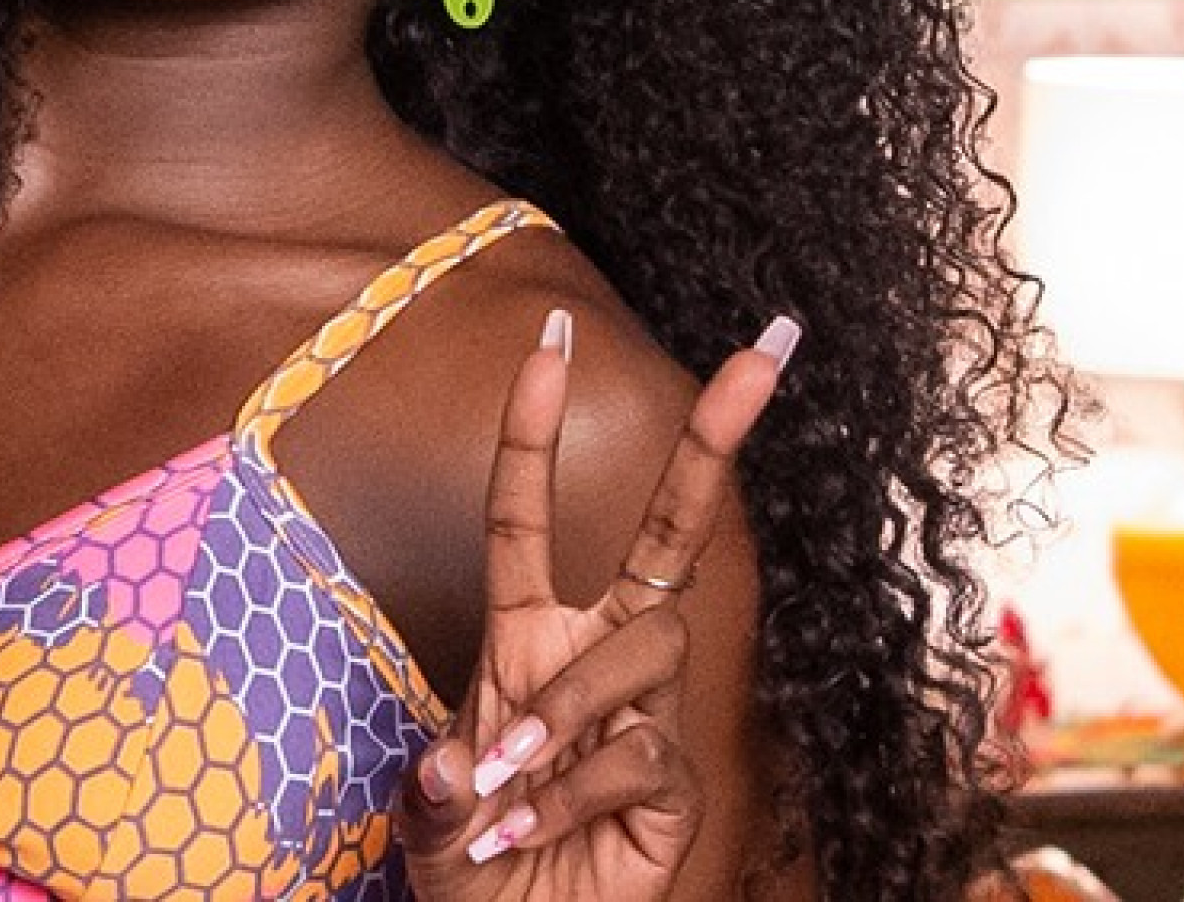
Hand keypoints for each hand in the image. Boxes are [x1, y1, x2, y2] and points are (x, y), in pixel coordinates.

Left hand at [393, 308, 795, 899]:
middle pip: (669, 530)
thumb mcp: (426, 822)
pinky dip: (572, 791)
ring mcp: (642, 712)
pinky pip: (641, 747)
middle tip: (757, 353)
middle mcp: (592, 655)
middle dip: (713, 440)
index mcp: (525, 636)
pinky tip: (525, 836)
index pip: (526, 515)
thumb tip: (457, 761)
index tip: (548, 336)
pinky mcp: (674, 782)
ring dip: (569, 704)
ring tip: (504, 782)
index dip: (533, 428)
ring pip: (646, 641)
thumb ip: (433, 793)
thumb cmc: (473, 872)